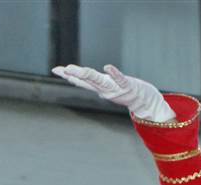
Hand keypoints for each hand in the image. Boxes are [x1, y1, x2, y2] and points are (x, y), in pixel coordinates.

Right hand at [51, 64, 175, 122]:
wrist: (144, 101)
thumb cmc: (124, 91)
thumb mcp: (105, 87)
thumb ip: (92, 82)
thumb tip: (76, 77)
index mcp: (99, 88)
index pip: (81, 81)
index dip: (68, 75)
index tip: (56, 69)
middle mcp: (105, 89)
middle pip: (87, 81)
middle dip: (74, 75)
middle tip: (63, 70)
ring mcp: (115, 88)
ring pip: (98, 80)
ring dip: (87, 75)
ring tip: (76, 69)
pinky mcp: (127, 85)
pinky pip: (119, 78)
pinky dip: (113, 73)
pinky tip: (107, 67)